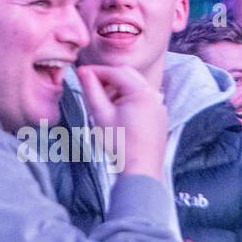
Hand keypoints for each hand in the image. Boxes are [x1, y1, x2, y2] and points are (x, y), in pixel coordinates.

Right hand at [77, 64, 167, 180]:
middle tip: (91, 87)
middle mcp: (154, 95)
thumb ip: (92, 90)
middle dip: (108, 79)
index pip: (115, 72)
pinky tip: (119, 115)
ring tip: (104, 105)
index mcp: (141, 92)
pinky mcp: (160, 116)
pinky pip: (143, 100)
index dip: (96, 71)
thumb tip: (83, 72)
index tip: (81, 73)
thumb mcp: (101, 114)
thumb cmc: (120, 145)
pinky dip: (129, 100)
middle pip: (127, 76)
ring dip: (118, 89)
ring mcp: (159, 105)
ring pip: (135, 87)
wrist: (140, 170)